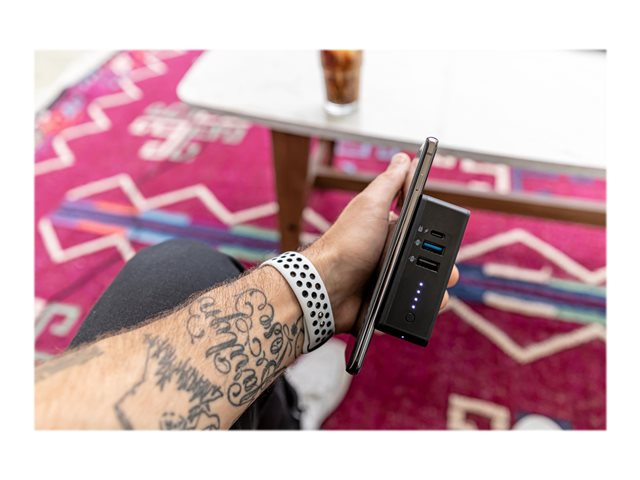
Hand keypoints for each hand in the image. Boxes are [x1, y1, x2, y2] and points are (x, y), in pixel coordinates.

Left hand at [305, 152, 459, 333]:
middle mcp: (389, 255)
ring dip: (436, 291)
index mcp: (389, 230)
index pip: (424, 231)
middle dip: (445, 267)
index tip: (447, 243)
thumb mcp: (370, 204)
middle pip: (430, 261)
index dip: (439, 237)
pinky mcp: (385, 303)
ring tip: (437, 293)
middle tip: (447, 272)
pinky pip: (411, 308)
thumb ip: (390, 182)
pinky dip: (420, 310)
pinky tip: (421, 308)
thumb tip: (405, 158)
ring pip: (425, 287)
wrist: (327, 287)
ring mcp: (388, 280)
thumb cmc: (345, 243)